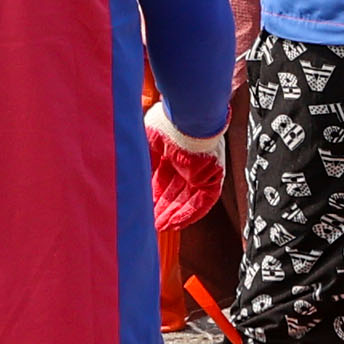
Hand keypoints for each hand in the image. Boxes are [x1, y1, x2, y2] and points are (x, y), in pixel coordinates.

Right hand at [145, 98, 226, 228]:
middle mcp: (188, 161)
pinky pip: (204, 201)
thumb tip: (131, 176)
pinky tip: (176, 223)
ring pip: (189, 198)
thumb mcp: (146, 142)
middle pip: (176, 190)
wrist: (189, 116)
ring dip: (175, 214)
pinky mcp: (212, 175)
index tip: (145, 206)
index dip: (154, 194)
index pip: (164, 178)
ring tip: (160, 227)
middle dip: (163, 208)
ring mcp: (202, 169)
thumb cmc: (167, 122)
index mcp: (174, 150)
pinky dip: (190, 213)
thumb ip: (142, 159)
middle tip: (151, 222)